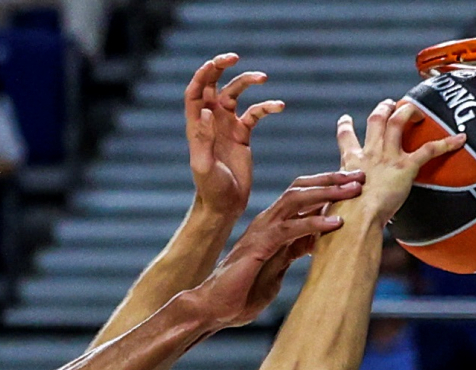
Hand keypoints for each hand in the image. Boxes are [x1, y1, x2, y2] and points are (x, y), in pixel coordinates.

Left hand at [184, 54, 283, 218]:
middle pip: (213, 85)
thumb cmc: (210, 189)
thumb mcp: (204, 165)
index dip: (202, 75)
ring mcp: (227, 126)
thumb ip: (204, 138)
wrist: (225, 206)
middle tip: (234, 57)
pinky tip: (279, 106)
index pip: (195, 91)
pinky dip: (266, 107)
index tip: (216, 63)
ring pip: (235, 94)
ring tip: (263, 78)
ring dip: (247, 82)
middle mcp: (210, 121)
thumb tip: (207, 109)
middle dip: (221, 68)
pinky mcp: (243, 134)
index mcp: (197, 126)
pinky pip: (255, 113)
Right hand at [185, 172, 364, 325]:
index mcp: (273, 227)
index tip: (357, 185)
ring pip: (297, 200)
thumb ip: (293, 253)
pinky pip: (290, 228)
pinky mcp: (259, 246)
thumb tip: (315, 246)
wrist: (213, 308)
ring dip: (327, 192)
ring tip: (354, 190)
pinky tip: (336, 223)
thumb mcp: (276, 269)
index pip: (303, 198)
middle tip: (361, 176)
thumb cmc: (240, 294)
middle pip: (301, 189)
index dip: (330, 189)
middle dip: (332, 180)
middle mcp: (267, 223)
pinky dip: (314, 223)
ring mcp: (261, 232)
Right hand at [334, 99, 464, 223]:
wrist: (355, 220)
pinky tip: (460, 139)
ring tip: (416, 109)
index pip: (346, 138)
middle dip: (384, 108)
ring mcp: (388, 157)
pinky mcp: (405, 167)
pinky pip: (429, 150)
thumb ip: (341, 200)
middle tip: (390, 104)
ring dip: (408, 111)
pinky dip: (446, 143)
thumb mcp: (335, 204)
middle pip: (376, 119)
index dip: (346, 126)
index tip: (346, 119)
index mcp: (350, 162)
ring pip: (398, 122)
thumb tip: (339, 215)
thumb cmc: (343, 218)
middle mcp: (369, 153)